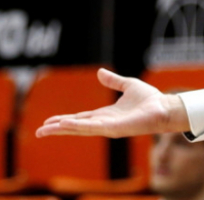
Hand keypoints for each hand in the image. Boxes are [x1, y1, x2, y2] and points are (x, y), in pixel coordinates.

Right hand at [36, 68, 189, 137]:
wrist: (164, 107)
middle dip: (57, 129)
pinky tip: (65, 124)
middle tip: (39, 131)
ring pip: (80, 128)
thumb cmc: (150, 100)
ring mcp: (108, 127)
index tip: (50, 121)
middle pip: (75, 126)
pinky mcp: (114, 128)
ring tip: (45, 129)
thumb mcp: (127, 85)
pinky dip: (77, 126)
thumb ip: (113, 80)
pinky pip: (92, 127)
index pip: (80, 118)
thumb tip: (100, 72)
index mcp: (106, 115)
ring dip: (63, 129)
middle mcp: (104, 123)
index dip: (64, 119)